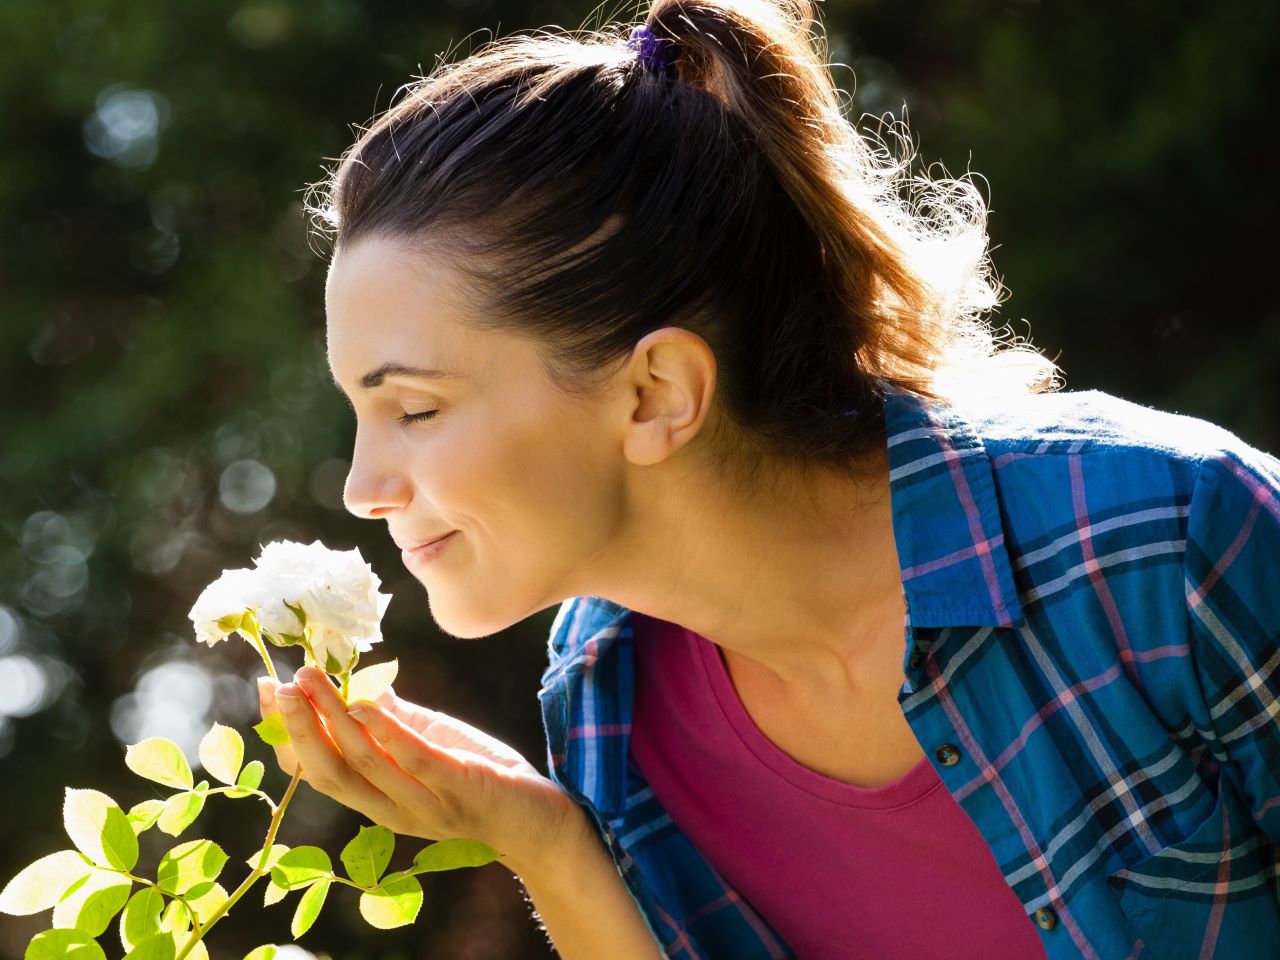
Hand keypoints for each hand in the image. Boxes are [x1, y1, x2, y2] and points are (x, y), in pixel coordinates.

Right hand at [257, 666, 587, 874]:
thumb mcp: (429, 745)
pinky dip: (386, 733)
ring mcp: (423, 803)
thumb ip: (395, 723)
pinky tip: (365, 704)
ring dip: (332, 720)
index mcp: (377, 798)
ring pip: (363, 764)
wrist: (538, 818)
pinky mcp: (457, 788)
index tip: (269, 690)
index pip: (318, 771)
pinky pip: (413, 761)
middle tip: (281, 685)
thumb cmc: (480, 776)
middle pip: (328, 771)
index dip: (290, 733)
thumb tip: (358, 689)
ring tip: (312, 681)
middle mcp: (390, 809)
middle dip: (299, 727)